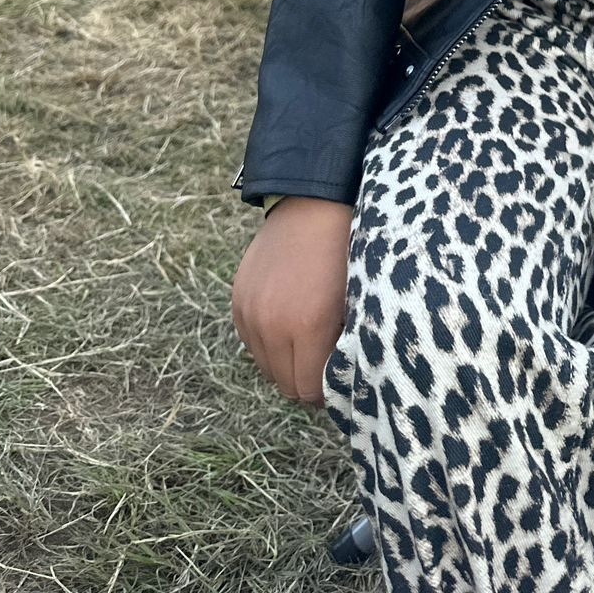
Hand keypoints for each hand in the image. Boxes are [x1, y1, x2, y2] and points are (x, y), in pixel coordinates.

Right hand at [231, 196, 352, 404]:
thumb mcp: (355, 299)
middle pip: (284, 384)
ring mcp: (250, 311)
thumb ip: (343, 345)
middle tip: (325, 364)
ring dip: (286, 362)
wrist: (313, 204)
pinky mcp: (238, 300)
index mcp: (307, 325)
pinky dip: (268, 342)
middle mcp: (271, 323)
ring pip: (266, 366)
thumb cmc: (345, 250)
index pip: (308, 390)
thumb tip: (339, 382)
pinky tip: (288, 323)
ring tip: (308, 341)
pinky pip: (251, 342)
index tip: (338, 379)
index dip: (326, 390)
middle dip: (306, 380)